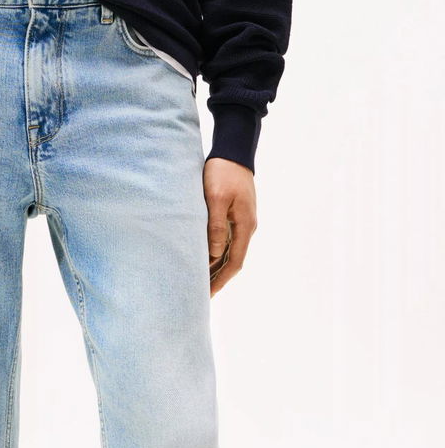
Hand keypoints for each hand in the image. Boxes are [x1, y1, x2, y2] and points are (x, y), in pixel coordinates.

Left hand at [203, 158, 257, 296]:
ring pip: (230, 253)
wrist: (234, 151)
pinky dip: (216, 255)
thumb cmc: (223, 172)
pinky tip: (204, 261)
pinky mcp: (235, 216)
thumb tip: (214, 254)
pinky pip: (227, 242)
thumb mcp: (215, 198)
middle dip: (218, 279)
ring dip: (216, 269)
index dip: (221, 280)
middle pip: (233, 261)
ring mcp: (242, 222)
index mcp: (245, 225)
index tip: (207, 295)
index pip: (235, 262)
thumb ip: (214, 226)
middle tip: (200, 296)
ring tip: (199, 284)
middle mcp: (247, 227)